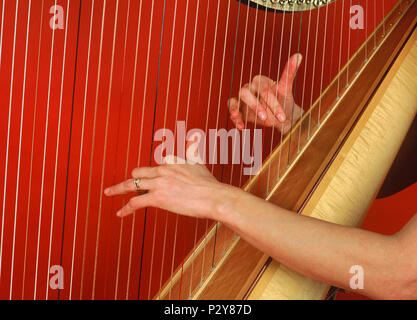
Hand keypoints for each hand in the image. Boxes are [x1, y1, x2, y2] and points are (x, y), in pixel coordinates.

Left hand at [104, 155, 236, 218]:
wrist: (215, 197)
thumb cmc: (210, 186)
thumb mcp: (200, 165)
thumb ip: (193, 153)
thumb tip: (194, 141)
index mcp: (171, 163)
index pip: (153, 168)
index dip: (148, 177)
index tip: (147, 183)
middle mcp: (162, 170)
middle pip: (138, 173)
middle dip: (132, 181)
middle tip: (125, 188)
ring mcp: (158, 184)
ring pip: (131, 185)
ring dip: (118, 189)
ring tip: (109, 192)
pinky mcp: (157, 198)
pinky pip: (135, 202)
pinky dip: (126, 208)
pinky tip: (120, 213)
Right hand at [229, 53, 302, 134]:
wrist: (281, 116)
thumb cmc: (283, 101)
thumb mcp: (286, 89)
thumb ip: (289, 72)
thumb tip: (299, 55)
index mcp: (260, 81)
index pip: (264, 90)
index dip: (272, 104)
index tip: (282, 117)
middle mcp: (249, 87)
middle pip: (245, 92)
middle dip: (255, 106)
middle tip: (266, 118)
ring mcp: (242, 98)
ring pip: (235, 100)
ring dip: (237, 109)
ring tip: (240, 118)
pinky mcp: (238, 108)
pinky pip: (232, 109)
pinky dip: (235, 118)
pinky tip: (241, 127)